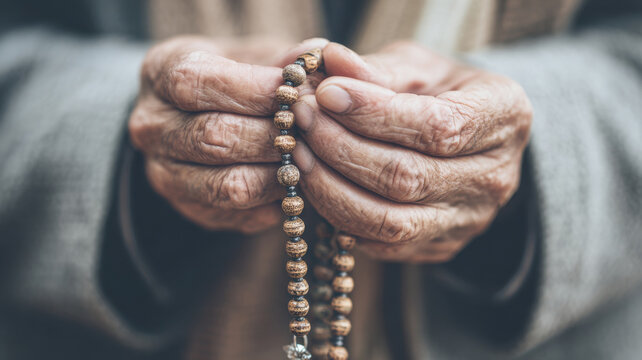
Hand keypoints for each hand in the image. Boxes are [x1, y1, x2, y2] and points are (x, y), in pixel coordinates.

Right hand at [128, 36, 327, 232]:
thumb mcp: (254, 55)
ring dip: (279, 172)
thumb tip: (316, 55)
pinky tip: (295, 181)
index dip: (251, 89)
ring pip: (230, 185)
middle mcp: (152, 128)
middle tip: (313, 127)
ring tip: (309, 155)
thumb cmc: (237, 79)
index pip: (194, 83)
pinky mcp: (191, 210)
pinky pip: (242, 214)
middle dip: (273, 134)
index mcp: (159, 73)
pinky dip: (277, 200)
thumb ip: (283, 58)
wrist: (204, 118)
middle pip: (215, 137)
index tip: (294, 89)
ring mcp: (166, 174)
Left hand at [292, 42, 531, 261]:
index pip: (439, 126)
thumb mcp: (418, 67)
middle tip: (300, 118)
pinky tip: (314, 184)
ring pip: (389, 222)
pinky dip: (337, 216)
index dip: (375, 113)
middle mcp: (494, 177)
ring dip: (330, 188)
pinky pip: (380, 245)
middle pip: (407, 178)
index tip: (325, 93)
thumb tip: (330, 63)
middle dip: (341, 147)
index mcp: (504, 117)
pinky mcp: (438, 246)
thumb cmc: (440, 92)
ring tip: (296, 152)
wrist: (464, 137)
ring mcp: (467, 220)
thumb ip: (378, 69)